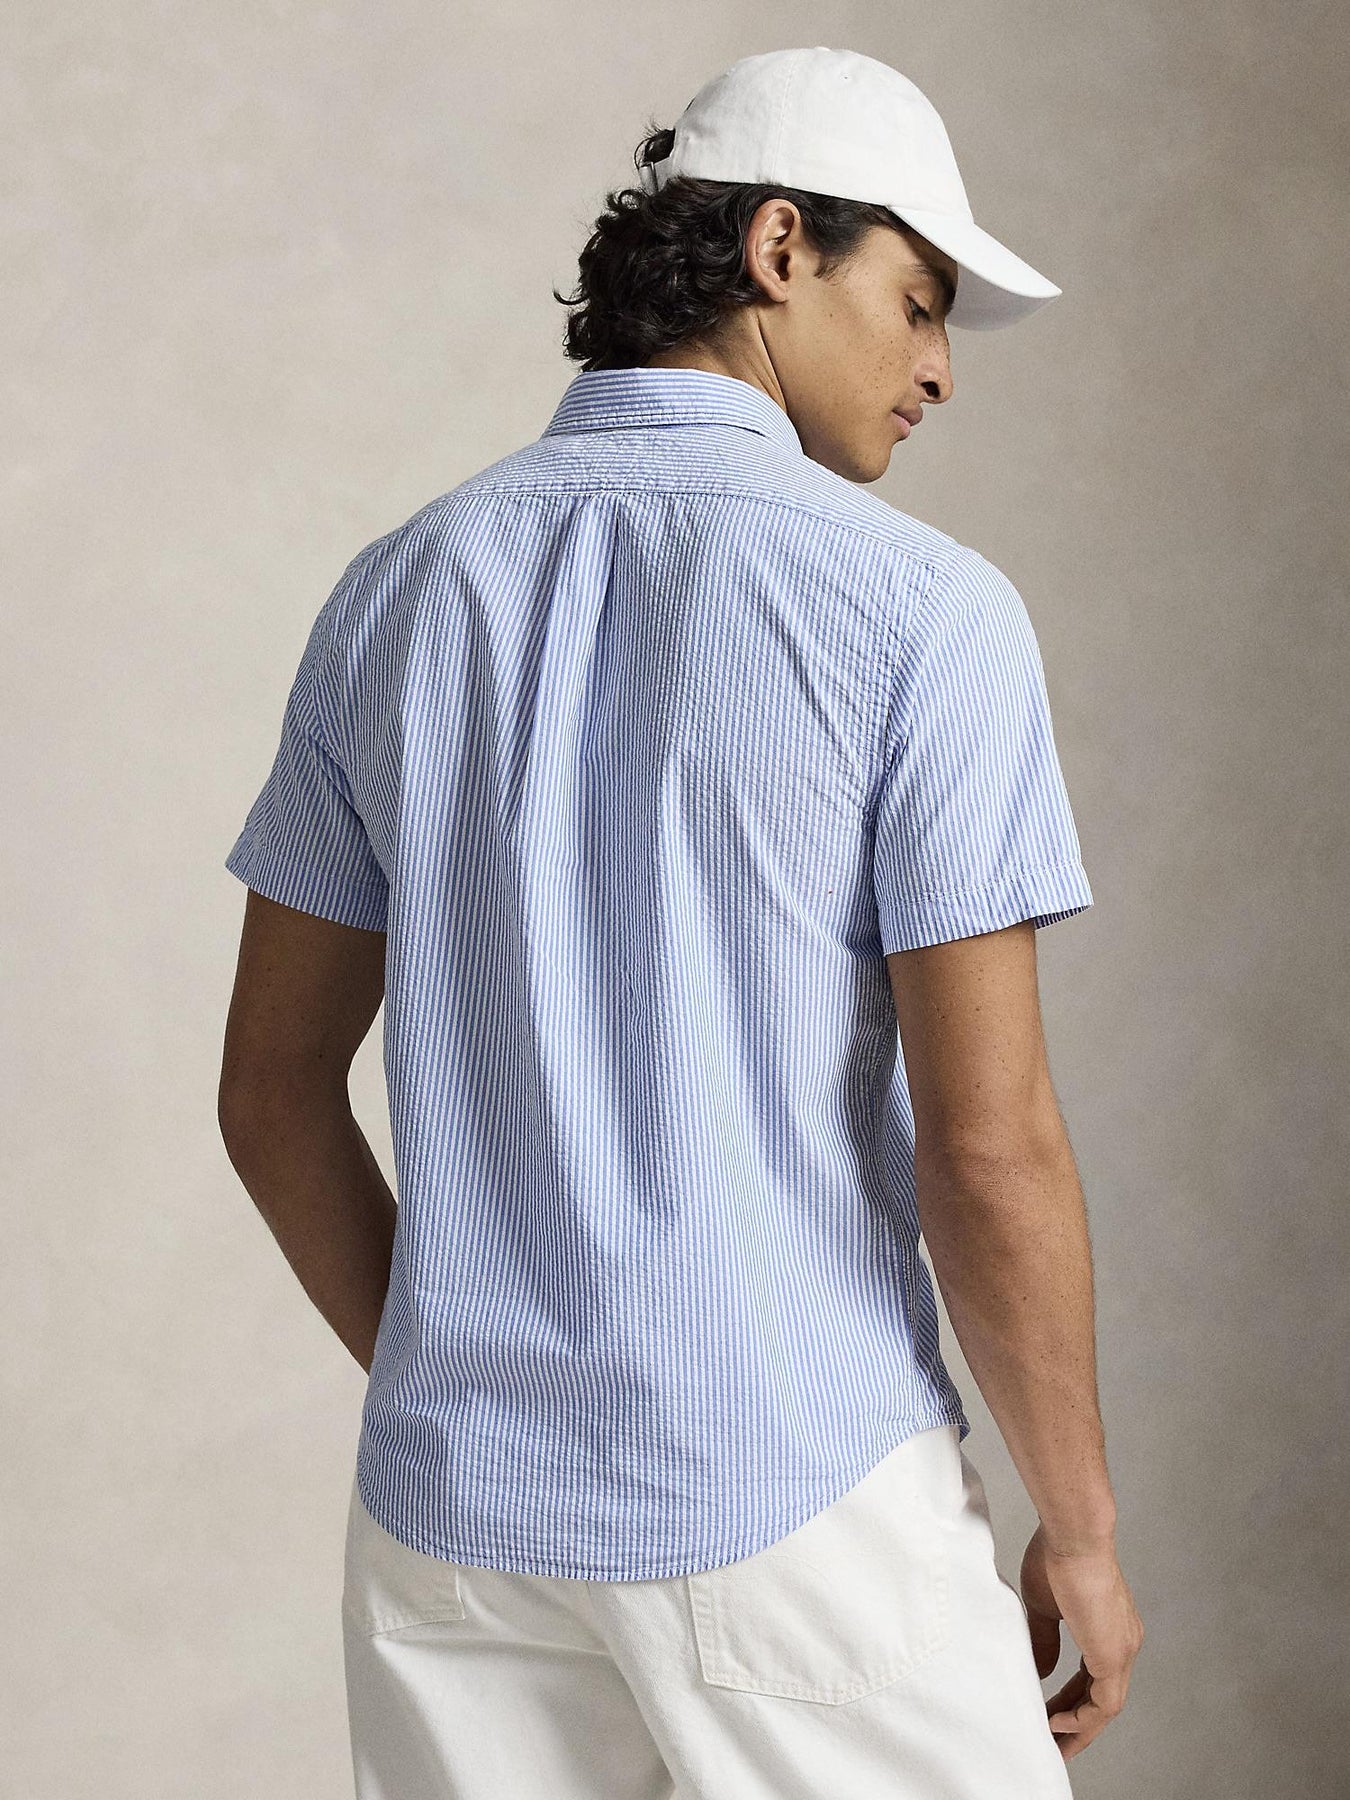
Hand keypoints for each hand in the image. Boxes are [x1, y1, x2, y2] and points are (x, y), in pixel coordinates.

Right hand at [1019, 1523, 1143, 1761]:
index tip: (1048, 1712)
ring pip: (1104, 1706)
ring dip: (1078, 1728)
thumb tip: (1043, 1670)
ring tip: (1052, 1744)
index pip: (1091, 1676)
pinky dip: (1082, 1719)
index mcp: (1108, 1627)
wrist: (1073, 1536)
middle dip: (1075, 1722)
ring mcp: (1122, 1650)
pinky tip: (1057, 1723)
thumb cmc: (1056, 1556)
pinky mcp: (1114, 1657)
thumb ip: (1046, 1640)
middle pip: (1100, 1697)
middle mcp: (1122, 1642)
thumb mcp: (1043, 1605)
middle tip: (1051, 1740)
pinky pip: (1103, 1705)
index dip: (1071, 1698)